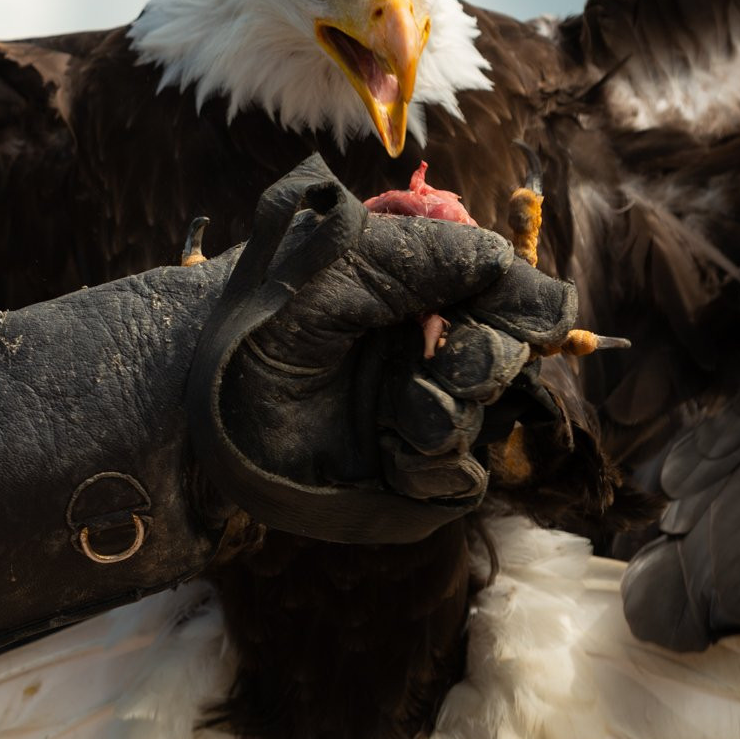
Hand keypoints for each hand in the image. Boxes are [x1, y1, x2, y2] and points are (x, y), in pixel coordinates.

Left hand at [192, 158, 577, 543]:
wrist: (199, 390)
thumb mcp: (357, 259)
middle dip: (483, 365)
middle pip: (504, 362)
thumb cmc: (269, 309)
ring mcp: (405, 412)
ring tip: (401, 417)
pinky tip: (395, 452)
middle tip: (441, 371)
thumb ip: (448, 257)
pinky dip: (435, 468)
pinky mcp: (389, 472)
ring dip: (449, 416)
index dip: (522, 313)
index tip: (505, 317)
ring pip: (481, 423)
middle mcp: (418, 351)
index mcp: (419, 295)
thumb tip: (540, 285)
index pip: (513, 303)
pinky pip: (455, 482)